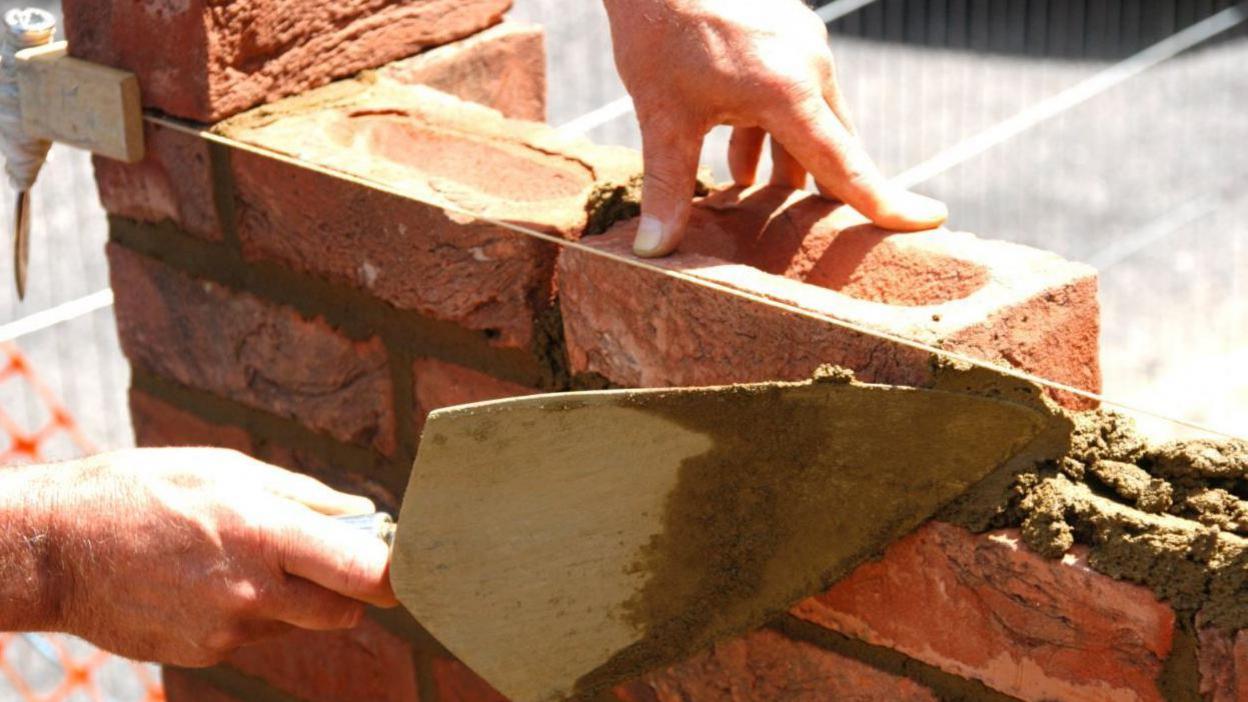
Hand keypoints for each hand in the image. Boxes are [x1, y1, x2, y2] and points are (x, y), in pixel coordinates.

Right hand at [33, 448, 395, 665]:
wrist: (57, 549)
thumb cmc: (144, 491)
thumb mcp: (228, 470)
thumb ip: (304, 497)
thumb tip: (361, 512)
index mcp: (266, 534)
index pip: (364, 572)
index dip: (395, 571)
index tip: (404, 563)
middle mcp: (253, 592)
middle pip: (344, 611)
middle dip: (349, 588)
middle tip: (326, 556)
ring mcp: (227, 631)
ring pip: (298, 624)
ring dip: (293, 597)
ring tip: (243, 556)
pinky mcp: (204, 653)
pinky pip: (254, 636)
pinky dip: (251, 612)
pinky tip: (210, 580)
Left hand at [603, 0, 947, 256]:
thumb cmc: (658, 33)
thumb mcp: (661, 118)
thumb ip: (667, 187)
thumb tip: (655, 252)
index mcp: (789, 91)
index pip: (847, 164)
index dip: (886, 202)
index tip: (930, 220)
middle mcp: (811, 65)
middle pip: (836, 145)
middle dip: (826, 192)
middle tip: (823, 234)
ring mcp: (804, 43)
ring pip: (814, 120)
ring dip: (789, 161)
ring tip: (760, 198)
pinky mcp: (789, 31)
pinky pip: (797, 92)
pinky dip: (776, 129)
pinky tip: (742, 159)